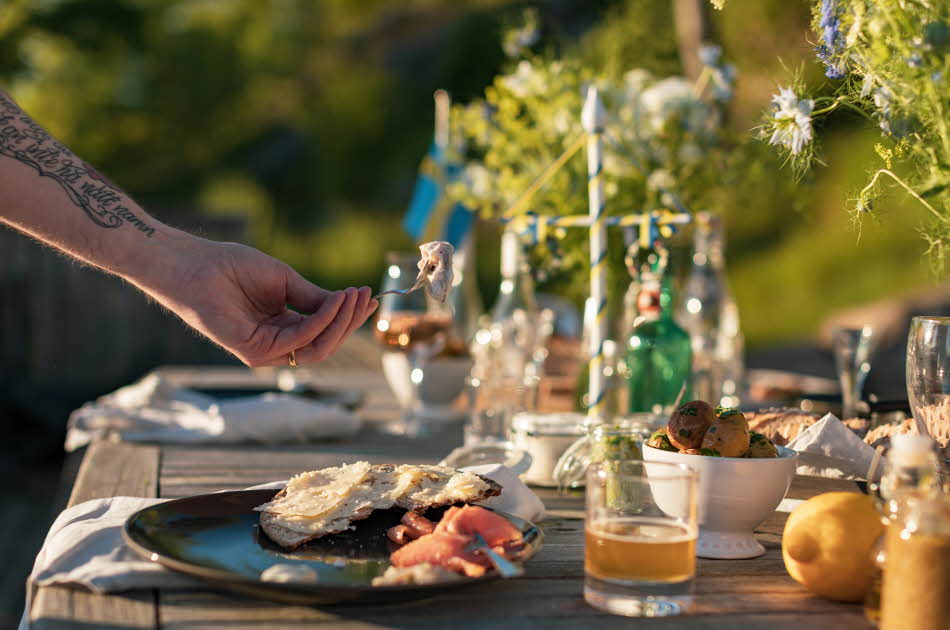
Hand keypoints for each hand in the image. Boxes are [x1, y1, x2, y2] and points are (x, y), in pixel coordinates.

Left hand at [140, 237, 376, 366]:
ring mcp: (265, 351)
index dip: (348, 316)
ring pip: (316, 348)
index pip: (324, 330)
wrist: (196, 265)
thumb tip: (346, 304)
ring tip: (352, 296)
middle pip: (325, 343)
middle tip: (366, 296)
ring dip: (340, 323)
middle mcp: (276, 342)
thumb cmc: (233, 267)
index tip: (370, 296)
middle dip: (349, 321)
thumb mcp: (285, 280)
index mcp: (283, 326)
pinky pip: (298, 341)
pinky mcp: (253, 352)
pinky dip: (320, 322)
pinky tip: (333, 301)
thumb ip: (313, 298)